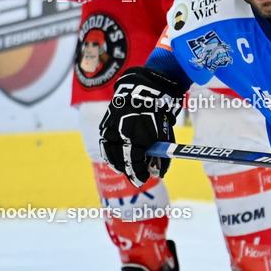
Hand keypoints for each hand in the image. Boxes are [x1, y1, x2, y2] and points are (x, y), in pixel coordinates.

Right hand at [99, 67, 186, 186]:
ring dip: (118, 163)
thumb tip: (159, 173)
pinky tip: (115, 158)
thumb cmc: (158, 115)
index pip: (135, 163)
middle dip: (129, 171)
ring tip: (124, 169)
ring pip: (110, 153)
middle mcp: (121, 134)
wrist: (145, 91)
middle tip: (136, 177)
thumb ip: (161, 156)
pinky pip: (105, 143)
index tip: (144, 180)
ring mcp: (111, 129)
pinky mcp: (106, 124)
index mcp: (136, 137)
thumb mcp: (164, 136)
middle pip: (122, 160)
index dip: (139, 174)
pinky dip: (110, 153)